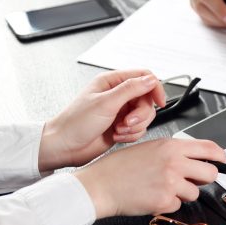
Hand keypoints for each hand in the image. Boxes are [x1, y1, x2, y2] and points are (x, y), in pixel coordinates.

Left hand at [39, 70, 165, 171]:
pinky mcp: (122, 126)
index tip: (160, 102)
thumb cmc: (75, 123)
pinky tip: (117, 136)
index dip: (155, 88)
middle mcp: (118, 95)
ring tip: (119, 129)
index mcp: (112, 82)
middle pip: (147, 100)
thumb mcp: (106, 102)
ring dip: (135, 126)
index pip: (143, 77)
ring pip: (145, 116)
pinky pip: (139, 129)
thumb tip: (150, 80)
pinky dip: (131, 135)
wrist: (65, 147)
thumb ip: (131, 89)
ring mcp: (120, 111)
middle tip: (128, 121)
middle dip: (140, 114)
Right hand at [74, 139, 225, 218]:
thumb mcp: (150, 148)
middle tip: (192, 180)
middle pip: (210, 173)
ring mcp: (171, 182)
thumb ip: (174, 152)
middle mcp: (174, 162)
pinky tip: (153, 196)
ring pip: (195, 193)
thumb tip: (195, 159)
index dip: (221, 157)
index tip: (223, 161)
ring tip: (161, 187)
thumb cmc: (120, 167)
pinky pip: (178, 205)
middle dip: (204, 179)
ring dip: (182, 194)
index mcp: (171, 146)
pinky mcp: (165, 201)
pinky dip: (168, 204)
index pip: (209, 148)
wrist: (101, 185)